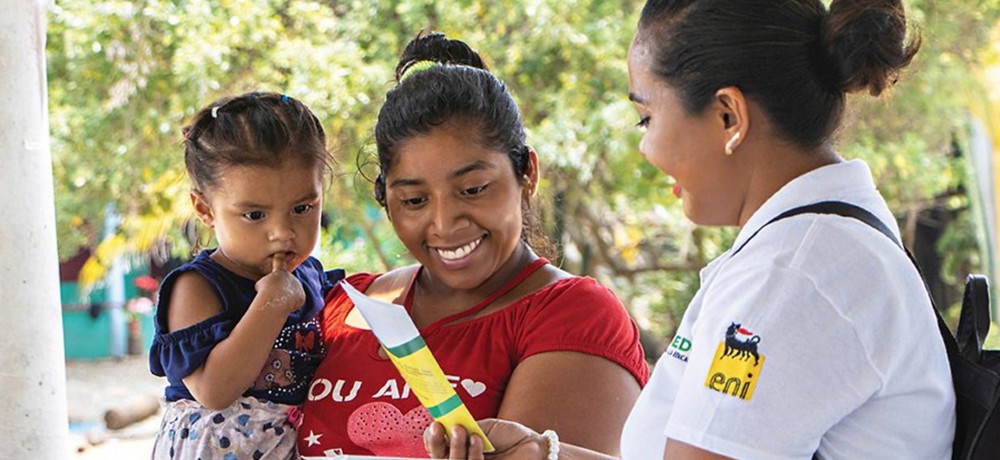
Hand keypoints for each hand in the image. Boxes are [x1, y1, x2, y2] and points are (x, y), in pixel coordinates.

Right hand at [253, 256, 304, 313]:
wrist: (274, 298)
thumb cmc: (264, 291)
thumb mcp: (261, 283)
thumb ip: (268, 282)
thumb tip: (270, 286)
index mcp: (279, 272)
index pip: (279, 262)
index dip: (280, 256)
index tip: (281, 251)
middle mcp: (291, 276)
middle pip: (285, 285)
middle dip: (281, 291)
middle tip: (274, 296)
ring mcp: (297, 285)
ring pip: (291, 294)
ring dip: (286, 298)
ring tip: (279, 300)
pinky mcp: (301, 295)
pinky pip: (295, 302)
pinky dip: (291, 305)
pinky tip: (285, 305)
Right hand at [425, 420, 545, 458]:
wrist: (534, 447)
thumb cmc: (510, 436)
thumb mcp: (484, 427)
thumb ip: (465, 427)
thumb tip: (444, 423)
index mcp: (460, 447)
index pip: (437, 447)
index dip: (432, 439)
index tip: (435, 424)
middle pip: (440, 459)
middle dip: (438, 444)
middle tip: (441, 428)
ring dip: (455, 447)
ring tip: (462, 429)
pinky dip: (472, 453)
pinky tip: (478, 439)